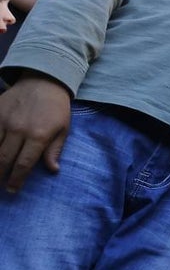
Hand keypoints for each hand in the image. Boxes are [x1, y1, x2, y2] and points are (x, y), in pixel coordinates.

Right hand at [0, 73, 71, 192]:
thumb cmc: (56, 108)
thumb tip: (53, 170)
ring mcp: (4, 120)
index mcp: (39, 135)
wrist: (43, 81)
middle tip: (1, 186)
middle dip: (0, 175)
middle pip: (4, 158)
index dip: (16, 179)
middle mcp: (19, 129)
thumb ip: (55, 150)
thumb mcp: (63, 129)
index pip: (24, 164)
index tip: (12, 189)